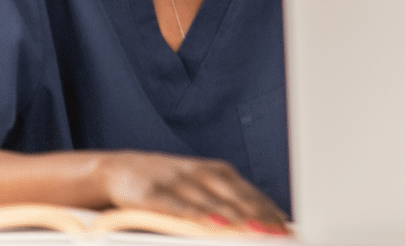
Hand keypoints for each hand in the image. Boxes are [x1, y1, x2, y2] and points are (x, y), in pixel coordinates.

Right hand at [97, 151, 287, 232]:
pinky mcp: (154, 194)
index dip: (269, 211)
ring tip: (258, 231)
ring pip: (212, 203)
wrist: (117, 169)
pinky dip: (199, 216)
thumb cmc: (169, 182)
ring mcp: (178, 182)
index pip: (250, 193)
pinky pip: (180, 207)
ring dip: (237, 218)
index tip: (287, 228)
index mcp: (217, 171)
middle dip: (260, 216)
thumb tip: (261, 220)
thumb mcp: (201, 186)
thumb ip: (228, 200)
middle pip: (237, 197)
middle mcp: (201, 173)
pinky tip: (215, 225)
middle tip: (279, 234)